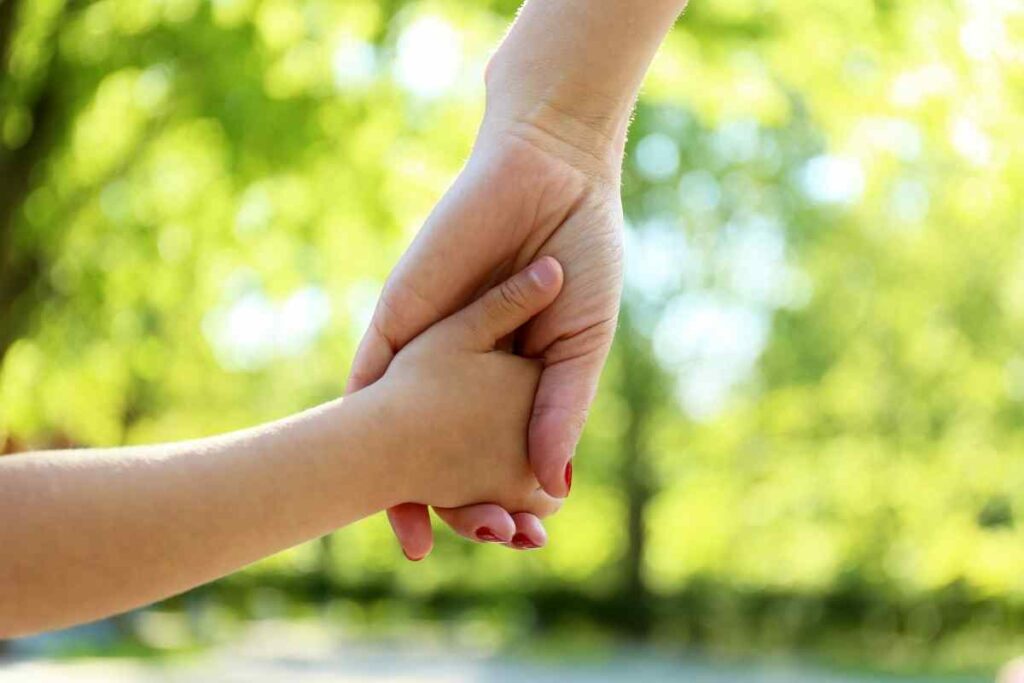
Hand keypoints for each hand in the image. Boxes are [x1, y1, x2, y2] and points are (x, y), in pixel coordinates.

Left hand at [346, 124, 623, 557]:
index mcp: (509, 383)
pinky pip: (370, 383)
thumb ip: (562, 407)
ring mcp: (426, 352)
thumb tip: (555, 485)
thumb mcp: (581, 344)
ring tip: (416, 539)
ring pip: (399, 433)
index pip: (497, 456)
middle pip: (444, 455)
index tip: (524, 539)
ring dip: (404, 486)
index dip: (508, 500)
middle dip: (455, 506)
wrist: (548, 178)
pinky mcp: (398, 323)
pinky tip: (371, 481)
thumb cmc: (580, 258)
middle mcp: (462, 376)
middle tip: (480, 543)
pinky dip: (363, 433)